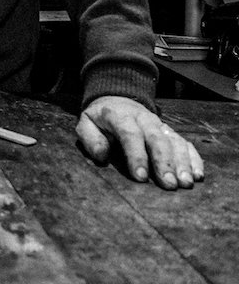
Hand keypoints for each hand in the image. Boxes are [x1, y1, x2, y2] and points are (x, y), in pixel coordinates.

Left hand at [77, 96, 203, 188]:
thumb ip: (90, 139)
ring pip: (175, 141)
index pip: (130, 134)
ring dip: (182, 163)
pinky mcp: (170, 132)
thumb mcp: (86, 123)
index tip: (140, 177)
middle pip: (157, 139)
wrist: (117, 99)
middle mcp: (144, 119)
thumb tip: (101, 156)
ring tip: (185, 183)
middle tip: (169, 184)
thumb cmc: (100, 118)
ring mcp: (160, 125)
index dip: (136, 155)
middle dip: (164, 162)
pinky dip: (194, 158)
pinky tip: (197, 175)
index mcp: (120, 116)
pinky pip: (185, 143)